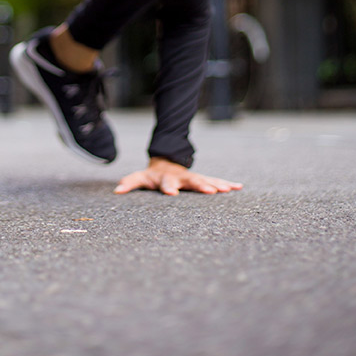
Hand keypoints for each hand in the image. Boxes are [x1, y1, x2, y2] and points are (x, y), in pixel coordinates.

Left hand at [114, 157, 242, 195]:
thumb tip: (117, 191)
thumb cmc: (153, 175)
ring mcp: (193, 177)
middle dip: (200, 185)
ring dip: (218, 184)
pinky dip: (227, 183)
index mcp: (166, 177)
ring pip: (207, 179)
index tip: (172, 193)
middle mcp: (181, 177)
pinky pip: (216, 181)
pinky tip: (239, 187)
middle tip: (211, 191)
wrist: (166, 162)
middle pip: (191, 180)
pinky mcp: (202, 179)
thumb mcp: (140, 177)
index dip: (168, 188)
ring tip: (229, 189)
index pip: (166, 183)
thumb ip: (130, 182)